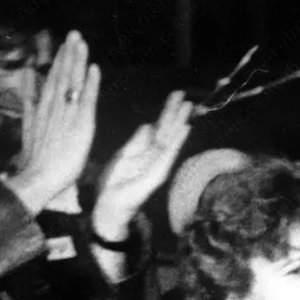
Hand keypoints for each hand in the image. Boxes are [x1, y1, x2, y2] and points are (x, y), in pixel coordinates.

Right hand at [5, 32, 100, 215]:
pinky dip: (90, 83)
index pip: (51, 79)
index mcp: (42, 108)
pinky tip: (94, 67)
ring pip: (72, 82)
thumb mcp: (27, 127)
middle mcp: (53, 107)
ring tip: (81, 42)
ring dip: (77, 60)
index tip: (64, 44)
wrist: (38, 177)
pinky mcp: (80, 125)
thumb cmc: (35, 160)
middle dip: (68, 53)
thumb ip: (27, 104)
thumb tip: (25, 84)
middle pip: (61, 75)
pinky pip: (86, 99)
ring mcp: (66, 115)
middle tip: (74, 33)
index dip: (58, 60)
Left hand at [93, 90, 194, 237]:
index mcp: (147, 149)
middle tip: (186, 94)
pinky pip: (169, 154)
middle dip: (176, 111)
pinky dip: (178, 140)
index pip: (161, 126)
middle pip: (169, 129)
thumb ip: (137, 141)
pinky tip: (184, 128)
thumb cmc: (115, 182)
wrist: (110, 204)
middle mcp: (156, 155)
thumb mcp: (124, 155)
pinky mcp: (158, 173)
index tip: (177, 95)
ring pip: (172, 138)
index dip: (168, 110)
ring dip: (181, 122)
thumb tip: (148, 125)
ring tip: (189, 107)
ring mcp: (159, 164)